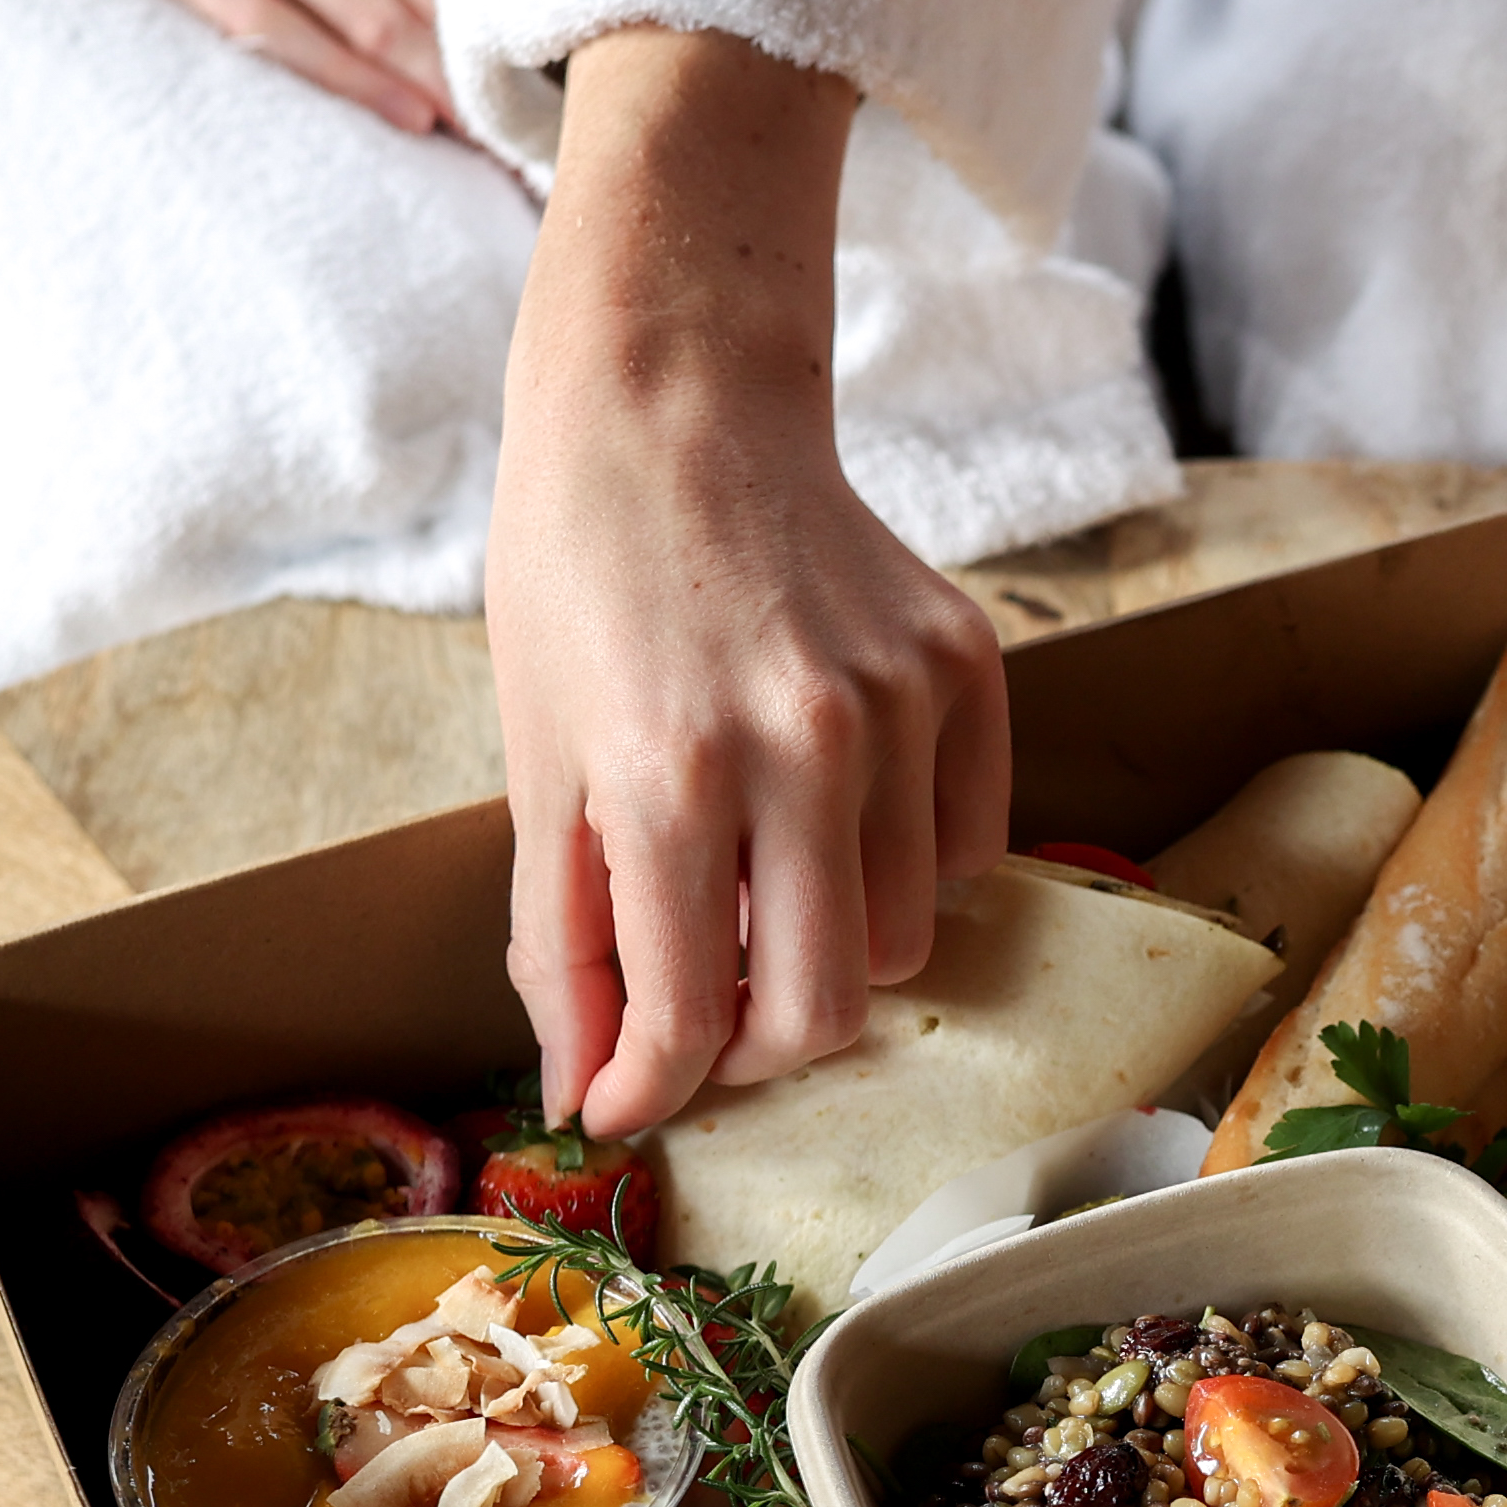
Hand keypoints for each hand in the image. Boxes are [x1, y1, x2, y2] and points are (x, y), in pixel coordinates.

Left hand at [494, 33, 1009, 1139]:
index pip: (689, 1015)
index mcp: (671, 774)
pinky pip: (968, 850)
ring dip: (828, 952)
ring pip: (905, 942)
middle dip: (752, 1048)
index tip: (626, 1100)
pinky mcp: (970, 671)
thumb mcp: (537, 766)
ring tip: (756, 885)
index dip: (650, 1087)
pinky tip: (832, 815)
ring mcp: (904, 706)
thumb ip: (563, 940)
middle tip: (703, 1012)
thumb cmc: (579, 580)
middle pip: (823, 1010)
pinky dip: (902, 871)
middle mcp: (805, 745)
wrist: (673, 406)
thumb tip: (590, 1090)